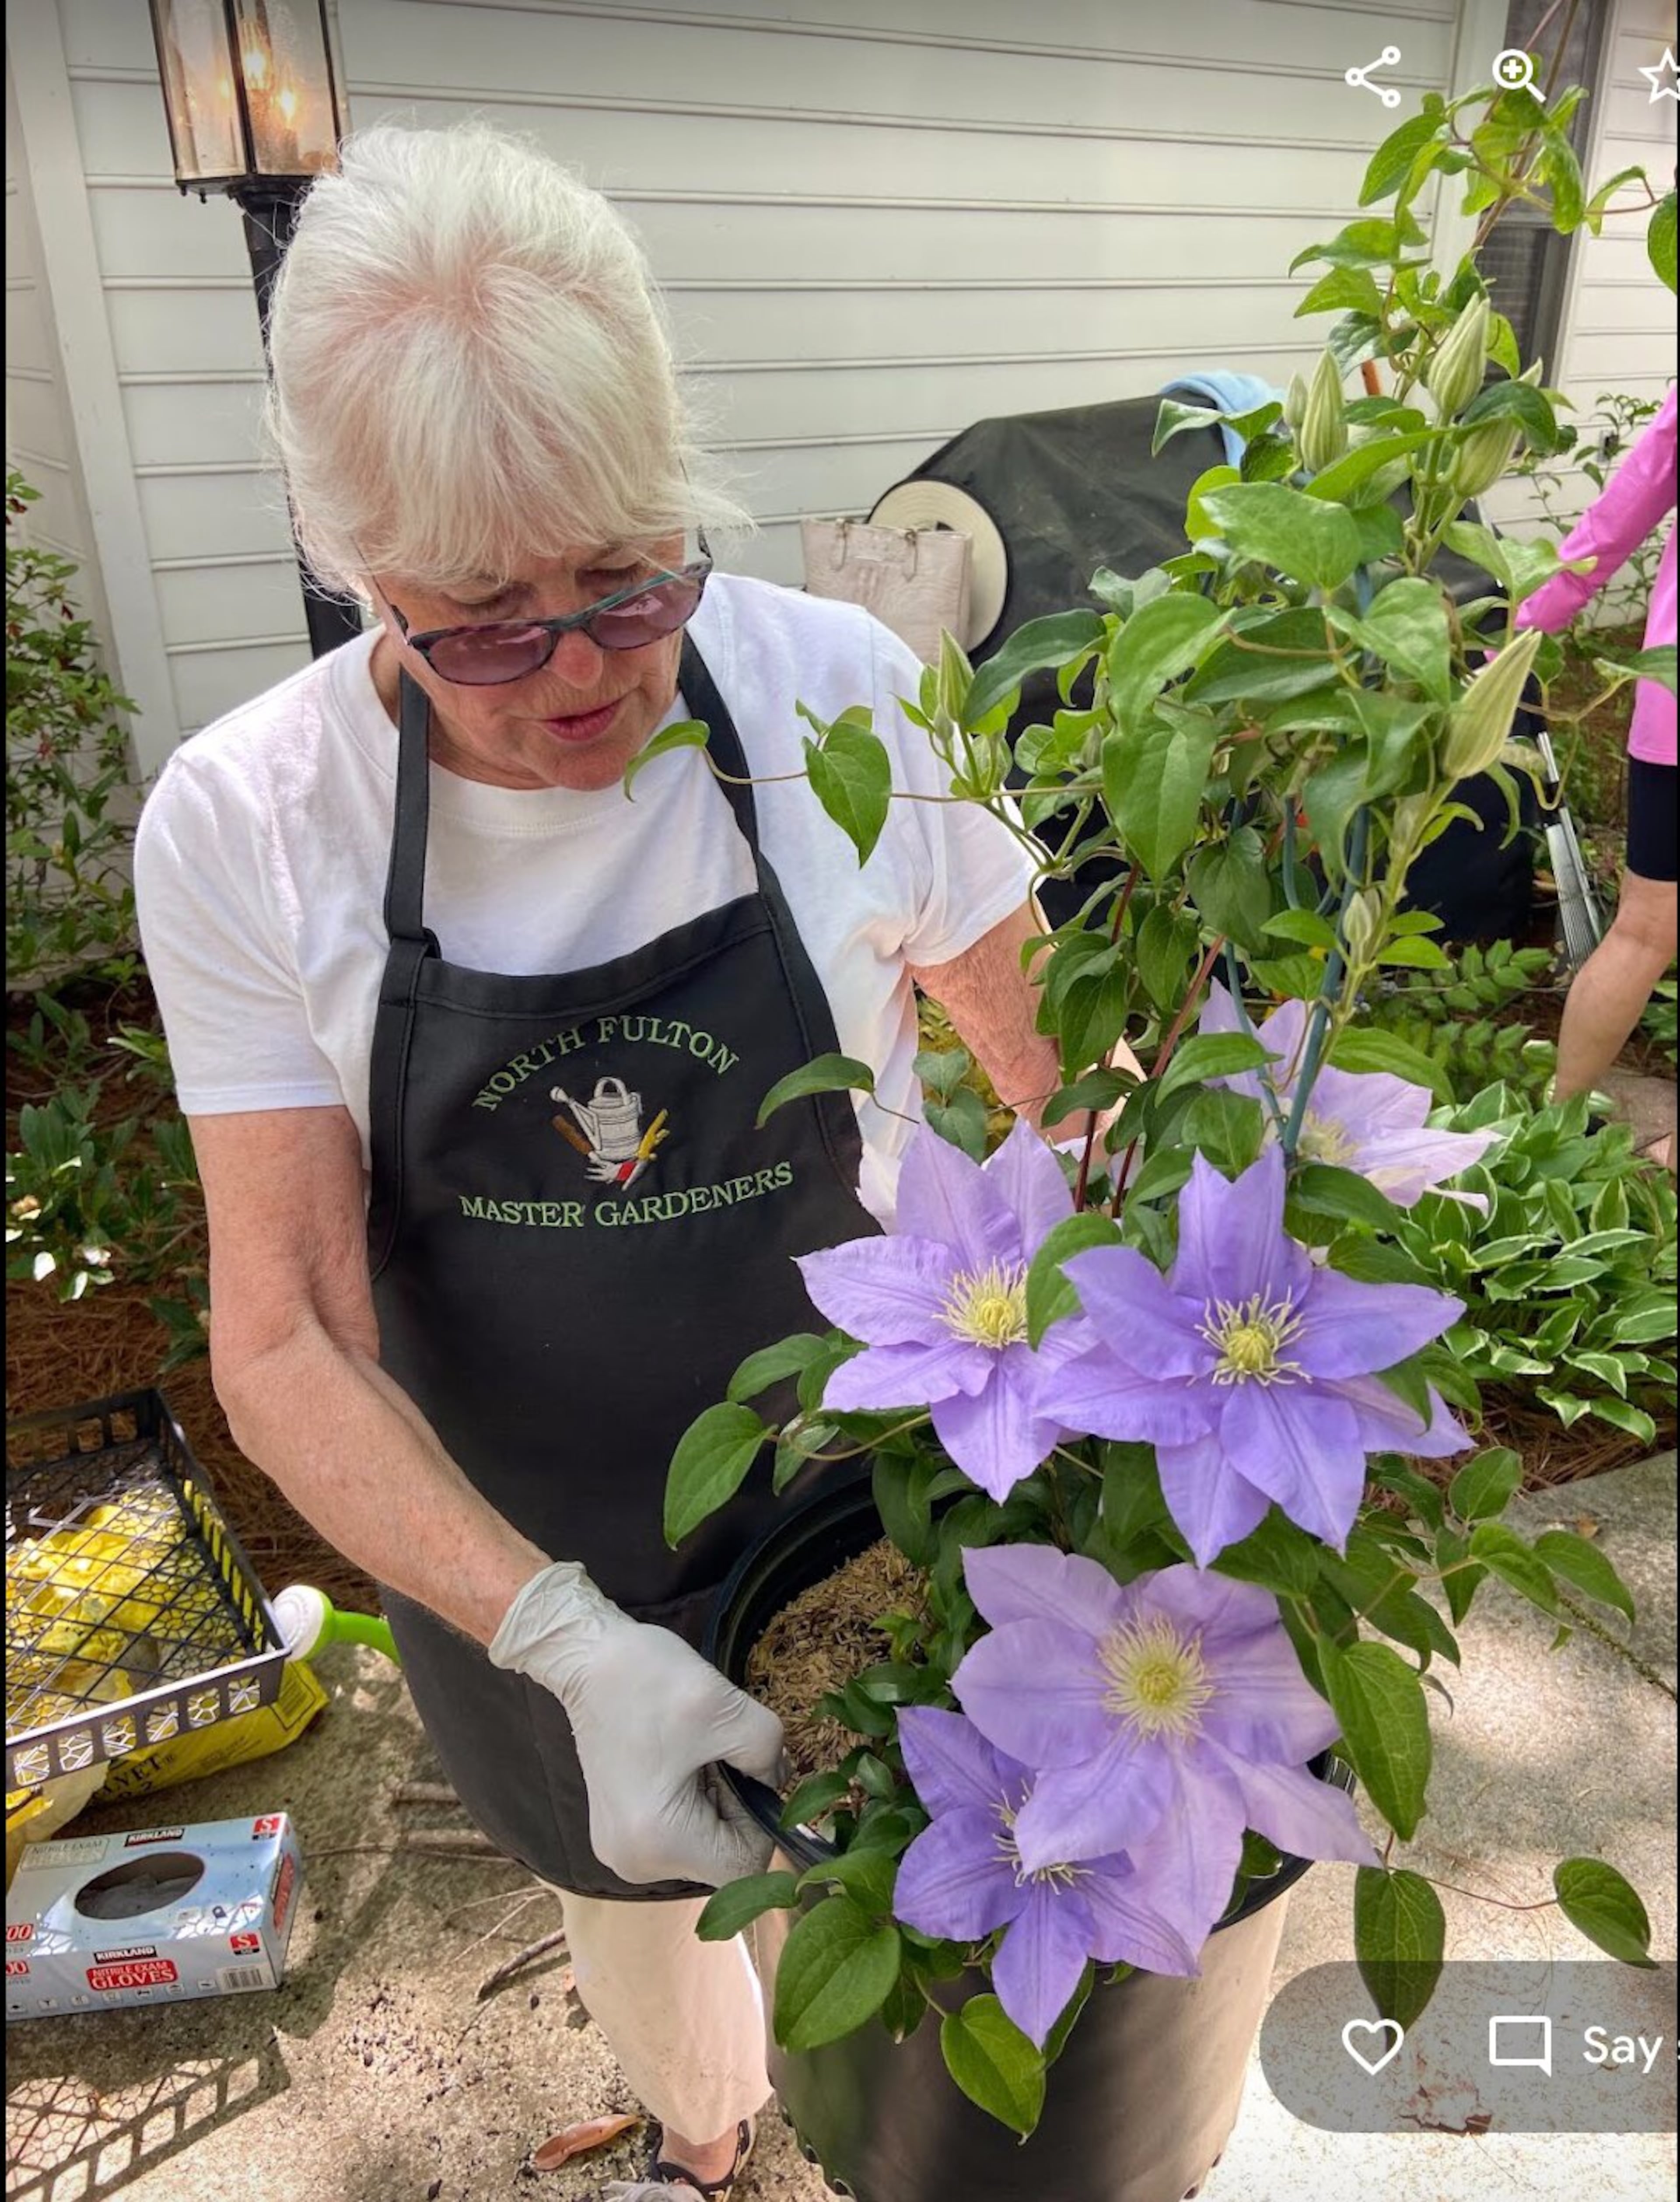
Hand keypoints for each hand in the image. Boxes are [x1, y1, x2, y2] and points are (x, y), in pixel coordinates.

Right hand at [488, 1562, 784, 1887]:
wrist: (588, 1658)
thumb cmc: (649, 1681)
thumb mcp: (726, 1708)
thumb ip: (769, 1754)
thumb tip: (776, 1783)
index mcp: (658, 1844)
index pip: (745, 1865)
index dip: (760, 1818)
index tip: (738, 1766)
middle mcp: (635, 1864)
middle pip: (722, 1856)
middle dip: (735, 1805)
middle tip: (714, 1751)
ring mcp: (623, 1851)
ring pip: (703, 1842)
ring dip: (714, 1798)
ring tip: (692, 1750)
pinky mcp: (621, 1831)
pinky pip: (679, 1831)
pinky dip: (692, 1798)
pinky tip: (677, 1758)